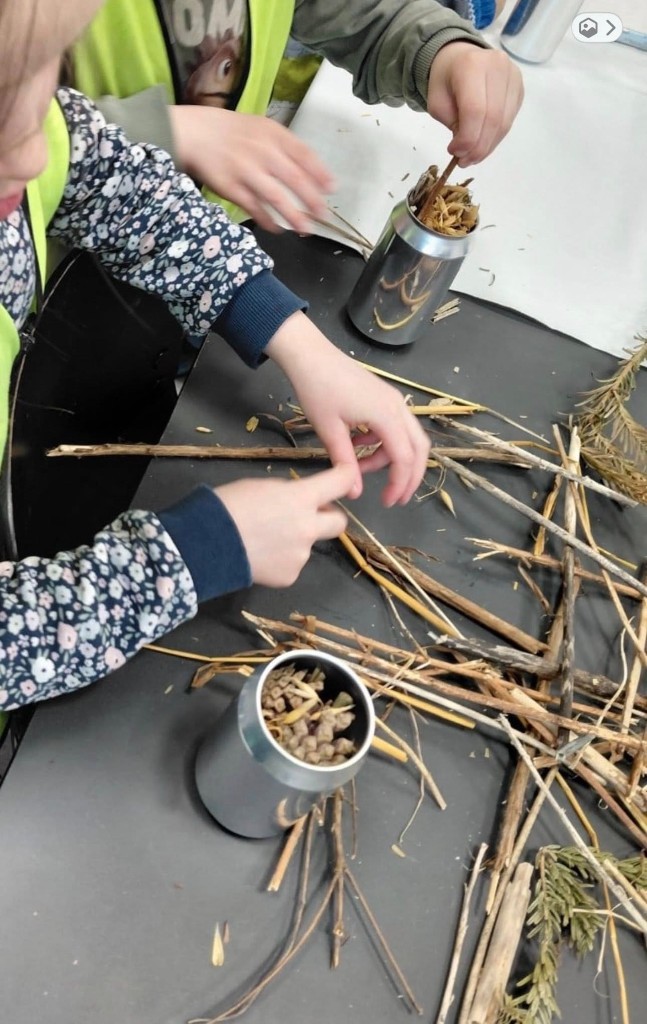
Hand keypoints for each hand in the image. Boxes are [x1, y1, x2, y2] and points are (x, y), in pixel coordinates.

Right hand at [169, 105, 333, 231]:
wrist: (194, 133)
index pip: (304, 154)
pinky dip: (268, 221)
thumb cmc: (232, 134)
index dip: (320, 173)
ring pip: (277, 197)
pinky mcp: (232, 188)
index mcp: (273, 134)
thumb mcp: (261, 129)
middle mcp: (262, 151)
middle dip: (312, 200)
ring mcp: (246, 171)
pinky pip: (255, 208)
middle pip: (295, 179)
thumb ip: (284, 147)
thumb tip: (311, 173)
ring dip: (294, 216)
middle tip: (324, 216)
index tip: (332, 189)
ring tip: (305, 230)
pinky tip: (277, 229)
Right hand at [215, 465, 353, 585]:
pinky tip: (259, 557)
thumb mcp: (262, 486)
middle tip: (310, 515)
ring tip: (263, 540)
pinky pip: (292, 565)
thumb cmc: (229, 505)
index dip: (345, 476)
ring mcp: (301, 555)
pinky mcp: (290, 576)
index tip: (344, 476)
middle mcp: (309, 527)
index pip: (340, 482)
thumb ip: (288, 494)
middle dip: (330, 517)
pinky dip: (280, 561)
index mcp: (302, 498)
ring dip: (295, 540)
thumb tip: (298, 503)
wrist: (207, 544)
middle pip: (340, 522)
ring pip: (308, 545)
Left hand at [266, 313, 429, 507]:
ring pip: (408, 437)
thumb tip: (356, 494)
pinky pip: (395, 426)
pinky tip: (358, 445)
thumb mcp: (329, 431)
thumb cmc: (317, 390)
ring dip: (391, 458)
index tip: (387, 502)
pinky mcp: (384, 397)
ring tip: (362, 468)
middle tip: (395, 497)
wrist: (310, 355)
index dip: (400, 484)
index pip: (405, 458)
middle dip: (410, 475)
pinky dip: (383, 442)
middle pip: (419, 448)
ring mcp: (393, 400)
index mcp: (386, 416)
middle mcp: (397, 407)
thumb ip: (345, 464)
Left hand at [427, 42, 523, 165]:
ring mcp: (513, 76)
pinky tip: (482, 141)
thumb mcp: (437, 102)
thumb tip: (468, 148)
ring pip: (504, 123)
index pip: (475, 110)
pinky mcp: (520, 87)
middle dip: (478, 147)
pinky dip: (495, 137)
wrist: (460, 57)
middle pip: (493, 119)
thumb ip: (452, 124)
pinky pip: (510, 120)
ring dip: (488, 146)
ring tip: (472, 156)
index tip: (455, 153)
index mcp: (471, 65)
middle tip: (464, 161)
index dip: (467, 139)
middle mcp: (498, 66)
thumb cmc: (445, 80)